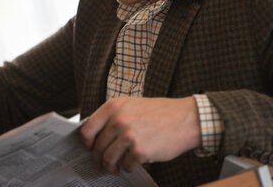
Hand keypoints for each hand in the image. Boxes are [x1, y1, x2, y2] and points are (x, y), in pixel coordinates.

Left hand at [80, 96, 200, 173]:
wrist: (185, 119)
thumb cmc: (160, 112)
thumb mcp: (131, 105)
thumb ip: (113, 116)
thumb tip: (97, 134)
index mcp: (114, 106)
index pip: (87, 129)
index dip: (86, 143)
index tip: (90, 148)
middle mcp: (119, 120)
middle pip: (97, 147)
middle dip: (99, 159)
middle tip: (102, 164)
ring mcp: (129, 136)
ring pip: (109, 159)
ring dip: (111, 166)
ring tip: (115, 168)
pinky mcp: (140, 151)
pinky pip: (127, 165)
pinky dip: (129, 167)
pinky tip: (133, 164)